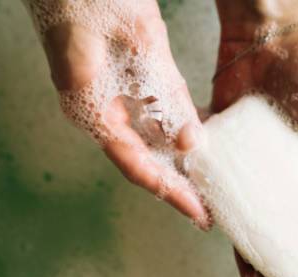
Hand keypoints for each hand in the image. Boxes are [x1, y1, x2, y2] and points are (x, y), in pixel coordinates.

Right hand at [31, 0, 209, 227]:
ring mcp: (104, 95)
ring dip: (174, 165)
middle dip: (175, 186)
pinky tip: (190, 145)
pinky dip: (170, 134)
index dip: (169, 192)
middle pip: (142, 160)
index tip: (197, 214)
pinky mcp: (115, 80)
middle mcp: (96, 109)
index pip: (137, 165)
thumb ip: (166, 94)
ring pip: (145, 142)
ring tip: (203, 187)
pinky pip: (146, 116)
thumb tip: (190, 141)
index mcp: (91, 106)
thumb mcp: (141, 41)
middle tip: (206, 211)